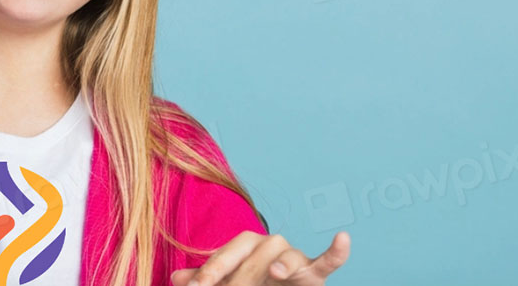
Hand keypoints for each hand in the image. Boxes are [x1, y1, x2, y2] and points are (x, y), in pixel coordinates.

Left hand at [170, 231, 349, 285]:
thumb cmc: (250, 284)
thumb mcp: (227, 282)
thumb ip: (206, 279)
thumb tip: (174, 278)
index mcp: (246, 245)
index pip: (226, 254)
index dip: (211, 272)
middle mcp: (269, 245)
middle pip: (255, 255)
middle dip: (240, 277)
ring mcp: (294, 257)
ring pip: (287, 255)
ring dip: (283, 264)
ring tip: (275, 274)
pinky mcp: (315, 273)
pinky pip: (328, 260)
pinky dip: (337, 251)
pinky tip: (343, 238)